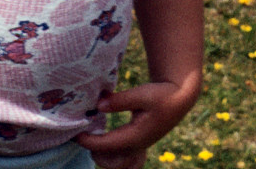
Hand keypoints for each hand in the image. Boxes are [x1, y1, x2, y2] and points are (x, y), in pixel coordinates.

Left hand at [75, 81, 197, 168]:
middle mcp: (136, 146)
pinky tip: (105, 141)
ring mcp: (139, 147)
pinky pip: (124, 160)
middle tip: (84, 132)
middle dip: (93, 151)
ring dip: (102, 155)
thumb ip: (120, 100)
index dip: (87, 140)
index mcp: (135, 136)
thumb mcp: (142, 94)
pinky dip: (112, 156)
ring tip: (93, 137)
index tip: (75, 132)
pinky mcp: (140, 144)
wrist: (180, 98)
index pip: (105, 145)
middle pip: (109, 162)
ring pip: (116, 165)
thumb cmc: (162, 94)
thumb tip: (98, 105)